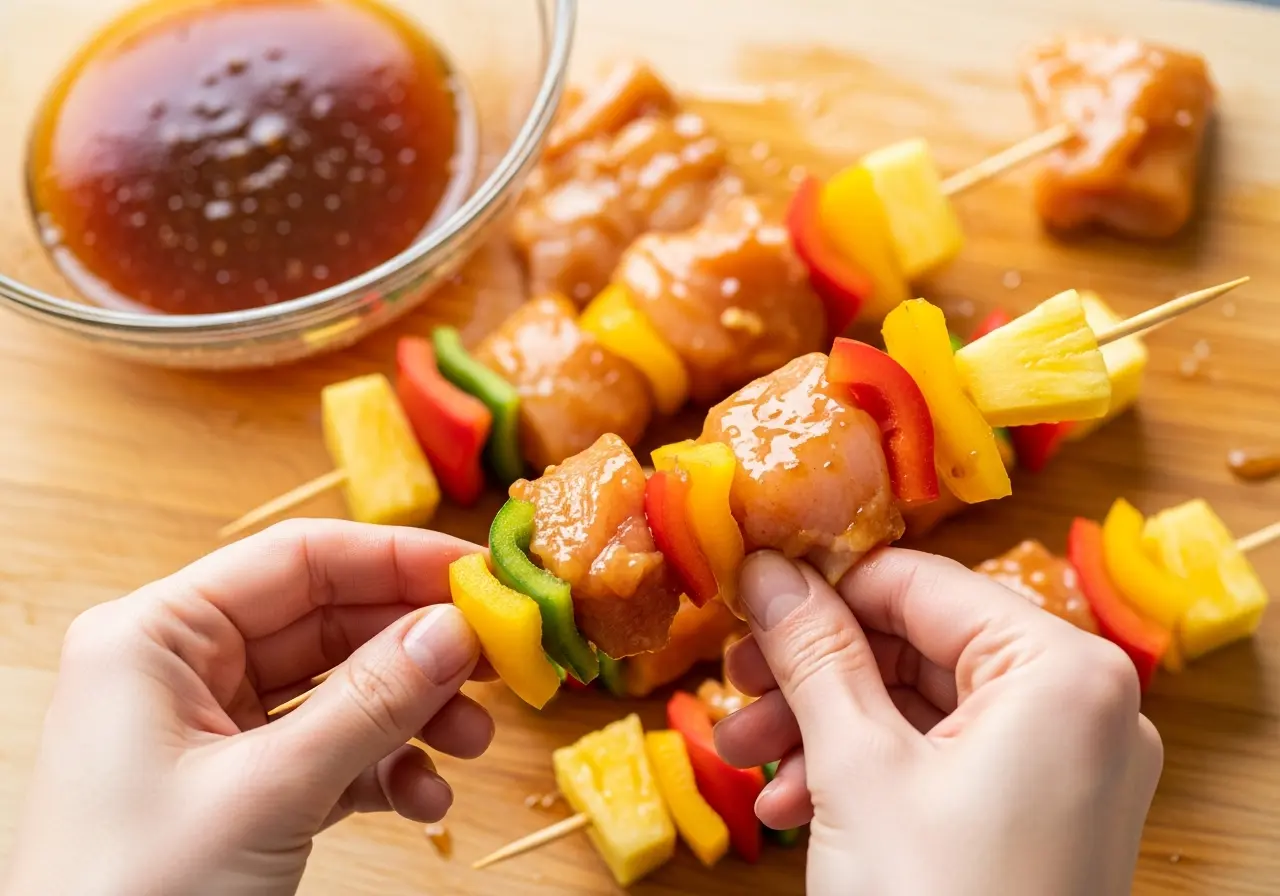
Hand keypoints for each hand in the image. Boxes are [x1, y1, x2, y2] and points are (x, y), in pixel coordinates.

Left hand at [3, 520, 493, 895]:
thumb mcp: (265, 793)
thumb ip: (368, 704)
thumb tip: (456, 630)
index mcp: (155, 638)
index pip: (298, 560)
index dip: (396, 560)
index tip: (479, 576)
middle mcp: (182, 670)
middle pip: (329, 623)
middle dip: (415, 649)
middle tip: (497, 661)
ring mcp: (210, 732)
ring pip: (338, 690)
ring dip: (412, 714)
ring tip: (471, 742)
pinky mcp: (238, 788)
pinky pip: (330, 752)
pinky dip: (384, 770)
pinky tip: (425, 797)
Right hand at [715, 548, 1162, 895]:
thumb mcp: (857, 767)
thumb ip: (813, 654)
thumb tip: (769, 569)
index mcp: (1064, 673)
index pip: (920, 586)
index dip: (824, 588)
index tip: (751, 598)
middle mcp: (1084, 709)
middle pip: (918, 646)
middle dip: (815, 674)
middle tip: (737, 682)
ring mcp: (1066, 767)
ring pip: (921, 707)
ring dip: (826, 726)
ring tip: (746, 752)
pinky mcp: (1041, 815)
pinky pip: (943, 761)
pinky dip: (867, 771)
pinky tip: (796, 802)